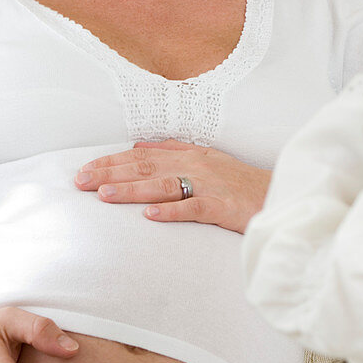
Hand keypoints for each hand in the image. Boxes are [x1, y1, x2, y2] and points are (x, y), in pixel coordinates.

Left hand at [75, 140, 270, 233]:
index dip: (111, 162)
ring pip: (165, 186)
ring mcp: (211, 186)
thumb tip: (138, 146)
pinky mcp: (224, 207)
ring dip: (133, 190)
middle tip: (80, 183)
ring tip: (105, 196)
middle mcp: (197, 166)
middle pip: (146, 168)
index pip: (142, 157)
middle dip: (111, 174)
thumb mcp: (210, 160)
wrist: (282, 197)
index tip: (84, 171)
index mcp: (191, 156)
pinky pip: (195, 208)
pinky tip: (150, 216)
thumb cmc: (244, 184)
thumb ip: (175, 150)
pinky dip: (172, 212)